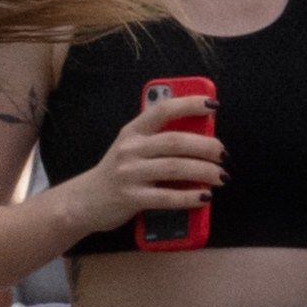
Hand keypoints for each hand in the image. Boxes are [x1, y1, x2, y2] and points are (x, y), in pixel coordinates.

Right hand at [72, 103, 227, 240]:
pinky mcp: (130, 198)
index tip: (212, 105)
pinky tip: (204, 197)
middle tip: (223, 154)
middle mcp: (130, 149)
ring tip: (221, 176)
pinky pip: (167, 197)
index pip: (163, 109)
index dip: (189, 104)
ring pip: (175, 168)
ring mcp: (129, 174)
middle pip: (175, 141)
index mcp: (133, 131)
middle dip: (206, 146)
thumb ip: (158, 141)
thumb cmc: (118, 173)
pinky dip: (189, 197)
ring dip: (204, 171)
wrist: (84, 202)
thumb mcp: (132, 149)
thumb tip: (201, 139)